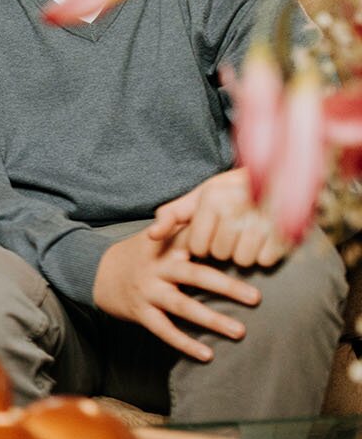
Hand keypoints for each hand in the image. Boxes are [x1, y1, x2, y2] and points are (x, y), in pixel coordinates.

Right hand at [92, 231, 259, 360]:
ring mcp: (147, 290)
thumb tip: (229, 217)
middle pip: (195, 275)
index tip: (251, 249)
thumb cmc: (140, 254)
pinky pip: (164, 330)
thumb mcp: (159, 235)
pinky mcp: (140, 312)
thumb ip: (188, 228)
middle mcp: (157, 267)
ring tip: (239, 331)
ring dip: (211, 319)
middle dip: (227, 286)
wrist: (96, 272)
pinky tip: (207, 354)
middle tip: (256, 298)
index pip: (197, 240)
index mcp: (166, 244)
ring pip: (182, 305)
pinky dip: (185, 343)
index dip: (222, 243)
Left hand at [147, 169, 289, 267]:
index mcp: (211, 197)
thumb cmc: (232, 192)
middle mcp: (234, 205)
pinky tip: (267, 238)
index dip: (206, 245)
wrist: (280, 178)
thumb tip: (152, 236)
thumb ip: (172, 215)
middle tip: (237, 231)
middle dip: (227, 248)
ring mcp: (261, 217)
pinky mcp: (286, 229)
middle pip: (220, 254)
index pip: (198, 247)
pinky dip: (266, 255)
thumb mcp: (199, 197)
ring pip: (242, 260)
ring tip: (251, 234)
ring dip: (246, 253)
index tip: (215, 231)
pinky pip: (265, 260)